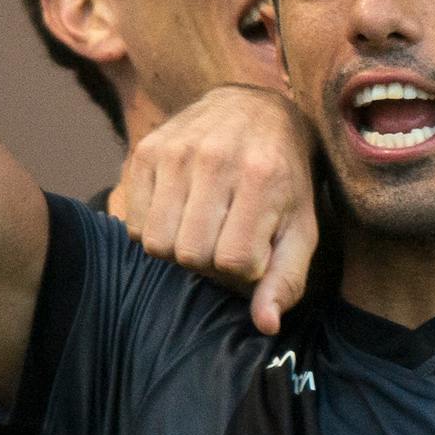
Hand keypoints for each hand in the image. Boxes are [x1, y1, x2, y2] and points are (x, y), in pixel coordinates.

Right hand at [111, 85, 319, 334]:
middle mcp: (215, 159)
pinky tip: (180, 211)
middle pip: (189, 255)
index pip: (232, 261)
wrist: (257, 110)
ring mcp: (175, 152)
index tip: (253, 250)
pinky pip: (133, 223)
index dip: (242, 269)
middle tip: (225, 238)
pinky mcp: (146, 150)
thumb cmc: (285, 178)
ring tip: (202, 227)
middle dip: (209, 260)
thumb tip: (265, 325)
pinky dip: (155, 229)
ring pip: (157, 243)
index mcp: (262, 178)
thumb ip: (287, 279)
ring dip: (180, 247)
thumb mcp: (301, 226)